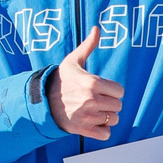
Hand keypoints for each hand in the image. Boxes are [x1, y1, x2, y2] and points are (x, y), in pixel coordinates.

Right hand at [50, 24, 123, 138]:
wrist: (42, 100)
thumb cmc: (62, 79)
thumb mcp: (74, 61)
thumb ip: (88, 46)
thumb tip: (97, 28)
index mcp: (93, 83)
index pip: (120, 91)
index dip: (113, 91)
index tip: (102, 90)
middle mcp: (91, 100)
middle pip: (118, 106)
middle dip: (110, 104)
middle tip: (97, 100)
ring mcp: (87, 116)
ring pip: (113, 120)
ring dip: (106, 117)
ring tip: (94, 111)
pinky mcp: (83, 129)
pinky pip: (105, 135)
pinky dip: (102, 131)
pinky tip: (93, 123)